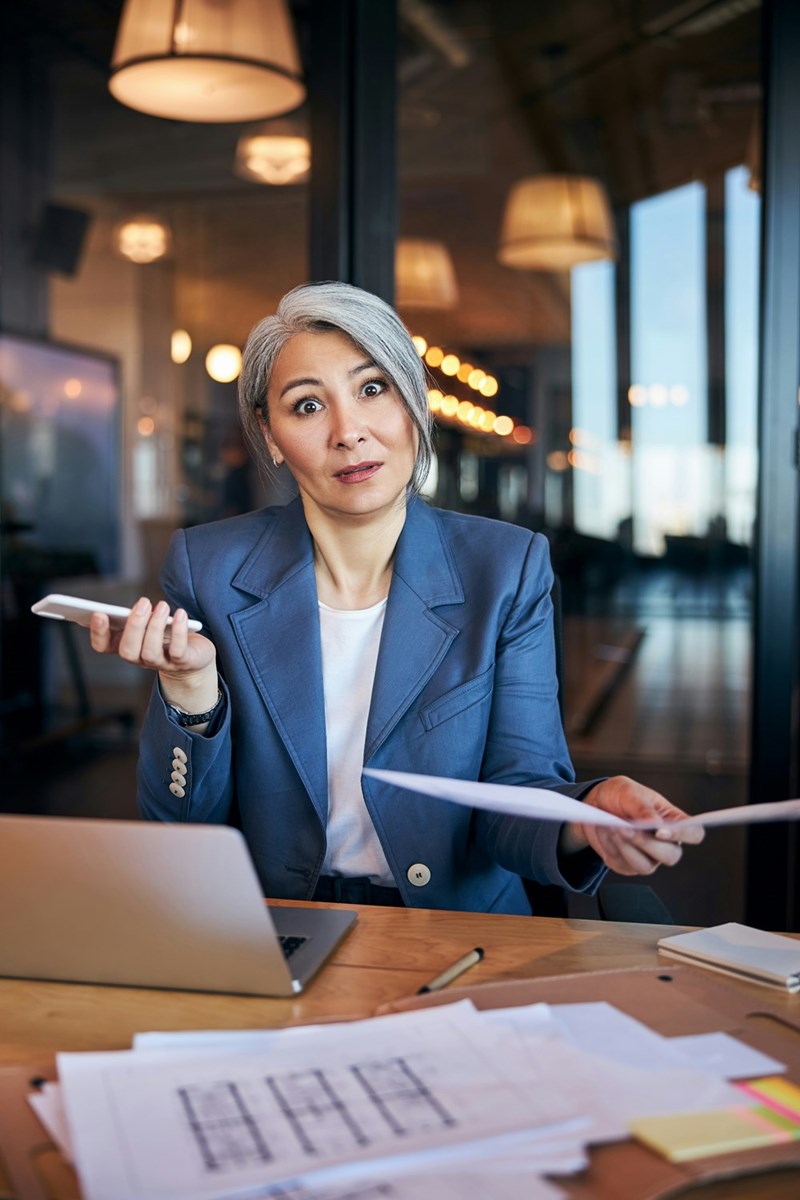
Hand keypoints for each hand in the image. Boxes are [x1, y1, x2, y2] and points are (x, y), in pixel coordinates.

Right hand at [89, 597, 217, 710]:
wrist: (196, 655)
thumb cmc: (168, 634)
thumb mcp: (150, 623)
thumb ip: (139, 616)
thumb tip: (138, 606)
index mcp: (127, 646)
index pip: (103, 646)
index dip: (98, 633)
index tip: (99, 614)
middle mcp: (140, 659)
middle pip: (127, 651)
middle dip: (133, 626)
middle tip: (143, 603)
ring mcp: (161, 664)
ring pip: (150, 652)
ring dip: (155, 626)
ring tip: (162, 605)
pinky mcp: (182, 663)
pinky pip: (178, 651)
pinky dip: (179, 631)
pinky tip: (180, 614)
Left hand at [559, 776, 704, 876]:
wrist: (596, 804)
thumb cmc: (620, 795)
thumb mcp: (629, 792)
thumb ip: (642, 807)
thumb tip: (654, 823)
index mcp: (673, 820)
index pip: (694, 833)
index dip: (683, 835)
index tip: (661, 831)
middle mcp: (665, 843)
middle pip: (671, 856)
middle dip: (646, 844)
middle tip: (625, 828)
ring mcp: (648, 857)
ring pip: (645, 866)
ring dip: (626, 847)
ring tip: (611, 828)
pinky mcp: (628, 865)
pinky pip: (623, 865)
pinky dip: (611, 847)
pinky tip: (605, 832)